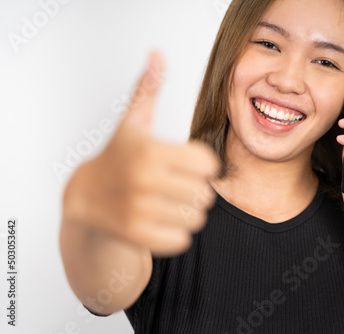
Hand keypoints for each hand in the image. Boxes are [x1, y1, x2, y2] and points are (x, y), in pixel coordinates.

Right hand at [64, 51, 219, 255]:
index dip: (202, 165)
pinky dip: (177, 232)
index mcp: (150, 150)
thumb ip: (148, 89)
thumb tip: (157, 54)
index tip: (187, 164)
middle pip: (206, 193)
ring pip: (196, 218)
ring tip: (169, 202)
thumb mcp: (132, 122)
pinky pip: (182, 239)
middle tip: (177, 186)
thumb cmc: (118, 157)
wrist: (85, 198)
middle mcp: (144, 180)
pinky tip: (161, 219)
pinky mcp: (136, 236)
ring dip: (188, 212)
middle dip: (196, 190)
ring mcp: (139, 211)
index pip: (209, 164)